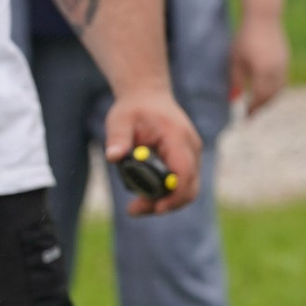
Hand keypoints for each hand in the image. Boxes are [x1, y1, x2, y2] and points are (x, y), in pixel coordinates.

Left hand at [104, 88, 201, 213]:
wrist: (148, 96)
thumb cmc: (134, 108)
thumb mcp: (120, 120)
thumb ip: (118, 138)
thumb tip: (113, 157)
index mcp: (177, 137)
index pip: (185, 172)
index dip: (175, 194)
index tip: (157, 208)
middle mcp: (191, 147)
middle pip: (190, 187)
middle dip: (166, 204)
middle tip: (134, 209)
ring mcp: (192, 154)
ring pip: (188, 189)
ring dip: (165, 201)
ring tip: (135, 205)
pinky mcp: (187, 159)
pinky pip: (183, 183)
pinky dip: (167, 194)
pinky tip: (145, 194)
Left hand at [231, 0, 289, 114]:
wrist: (264, 17)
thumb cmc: (246, 37)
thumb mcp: (236, 59)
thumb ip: (236, 80)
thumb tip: (235, 98)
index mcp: (263, 72)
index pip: (259, 98)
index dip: (252, 109)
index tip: (245, 118)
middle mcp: (277, 71)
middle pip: (272, 96)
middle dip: (261, 107)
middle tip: (251, 114)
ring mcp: (284, 66)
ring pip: (280, 90)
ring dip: (270, 99)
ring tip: (259, 103)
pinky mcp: (287, 60)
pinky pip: (283, 81)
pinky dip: (275, 89)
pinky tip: (267, 89)